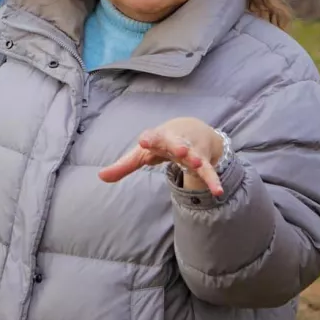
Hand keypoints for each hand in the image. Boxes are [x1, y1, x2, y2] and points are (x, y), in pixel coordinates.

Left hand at [98, 117, 226, 196]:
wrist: (192, 129)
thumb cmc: (161, 142)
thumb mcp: (142, 153)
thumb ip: (123, 166)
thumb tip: (100, 177)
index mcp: (158, 137)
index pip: (152, 137)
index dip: (148, 139)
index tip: (143, 142)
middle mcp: (177, 141)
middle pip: (176, 142)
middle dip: (177, 145)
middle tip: (178, 150)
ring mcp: (192, 150)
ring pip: (195, 153)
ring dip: (196, 158)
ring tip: (198, 163)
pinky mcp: (205, 161)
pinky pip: (209, 172)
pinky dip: (213, 180)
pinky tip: (218, 191)